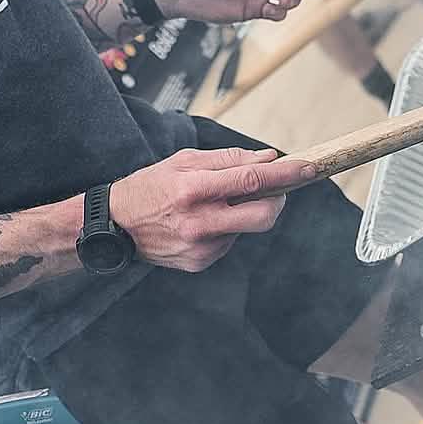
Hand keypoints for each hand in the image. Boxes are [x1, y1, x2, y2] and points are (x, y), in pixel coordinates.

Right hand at [109, 146, 315, 271]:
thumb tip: (267, 159)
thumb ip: (227, 159)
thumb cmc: (149, 187)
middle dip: (278, 201)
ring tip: (215, 203)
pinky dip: (227, 228)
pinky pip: (230, 242)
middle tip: (274, 188)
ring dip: (244, 212)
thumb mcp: (182, 161)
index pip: (251, 181)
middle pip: (263, 216)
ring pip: (247, 228)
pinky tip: (202, 222)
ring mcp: (200, 248)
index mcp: (193, 189)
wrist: (113, 227)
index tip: (308, 167)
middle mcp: (199, 222)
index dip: (285, 175)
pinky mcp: (200, 263)